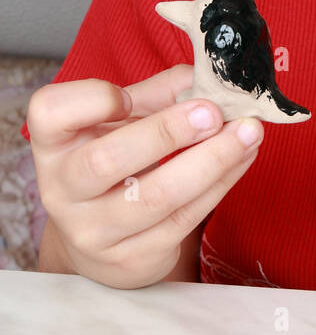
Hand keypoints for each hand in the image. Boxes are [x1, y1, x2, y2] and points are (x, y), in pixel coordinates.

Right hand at [27, 64, 263, 287]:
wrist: (102, 241)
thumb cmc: (115, 166)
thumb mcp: (121, 124)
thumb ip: (156, 95)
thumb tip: (205, 75)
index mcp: (53, 145)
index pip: (50, 113)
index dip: (92, 100)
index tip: (127, 96)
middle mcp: (62, 191)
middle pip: (105, 160)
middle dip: (166, 132)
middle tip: (213, 112)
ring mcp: (94, 232)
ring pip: (155, 196)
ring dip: (211, 160)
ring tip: (246, 133)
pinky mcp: (133, 258)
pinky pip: (184, 218)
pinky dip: (221, 183)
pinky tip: (242, 158)